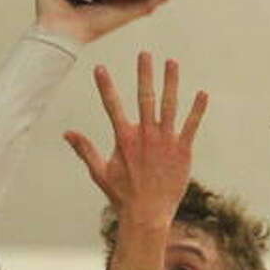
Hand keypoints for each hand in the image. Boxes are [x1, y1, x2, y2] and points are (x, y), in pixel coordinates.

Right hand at [64, 52, 207, 225]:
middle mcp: (145, 135)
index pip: (112, 106)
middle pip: (145, 97)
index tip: (99, 68)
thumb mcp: (100, 173)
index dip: (105, 86)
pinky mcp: (182, 151)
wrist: (148, 215)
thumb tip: (67, 133)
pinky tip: (202, 94)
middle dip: (144, 73)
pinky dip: (197, 110)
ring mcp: (165, 141)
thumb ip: (85, 150)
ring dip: (171, 82)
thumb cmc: (123, 196)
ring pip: (169, 105)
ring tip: (171, 62)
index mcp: (124, 139)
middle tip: (144, 54)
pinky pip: (191, 125)